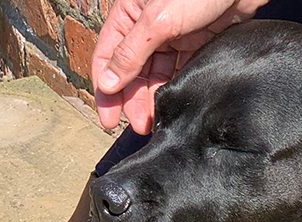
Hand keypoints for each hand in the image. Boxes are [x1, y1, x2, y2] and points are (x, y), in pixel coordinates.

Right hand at [92, 0, 268, 133]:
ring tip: (157, 121)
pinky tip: (176, 105)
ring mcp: (172, 36)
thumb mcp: (158, 20)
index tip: (108, 119)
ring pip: (157, 74)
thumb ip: (131, 52)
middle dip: (133, 100)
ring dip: (154, 98)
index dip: (106, 90)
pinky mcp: (196, 43)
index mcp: (128, 15)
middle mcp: (147, 28)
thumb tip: (108, 82)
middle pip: (133, 71)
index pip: (107, 58)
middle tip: (140, 126)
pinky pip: (180, 71)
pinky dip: (176, 88)